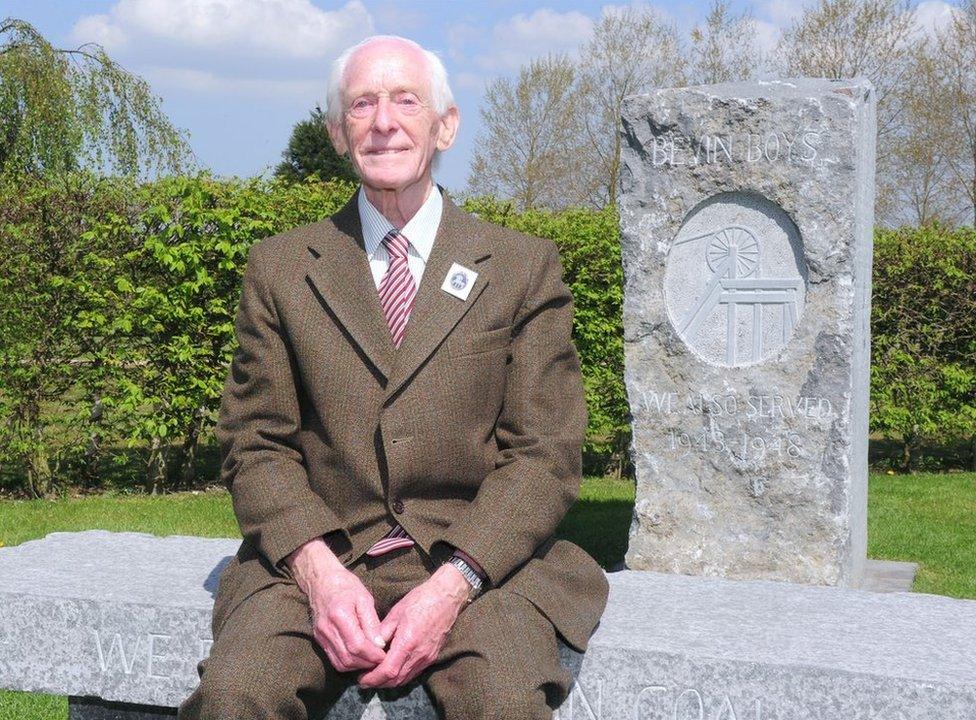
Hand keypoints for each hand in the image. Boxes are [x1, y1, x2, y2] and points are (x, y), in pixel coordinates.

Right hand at [287, 538, 386, 672]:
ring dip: (358, 666)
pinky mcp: (319, 640)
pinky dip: (348, 663)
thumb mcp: (364, 598)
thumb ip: (372, 622)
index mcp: (340, 615)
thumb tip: (380, 644)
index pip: (357, 646)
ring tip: (371, 659)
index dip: (373, 655)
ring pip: (340, 663)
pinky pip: (334, 659)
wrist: (321, 581)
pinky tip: (359, 657)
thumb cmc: (346, 586)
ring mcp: (321, 636)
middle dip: (367, 663)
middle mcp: (327, 629)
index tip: (384, 655)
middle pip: (348, 658)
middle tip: (381, 659)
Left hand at [357, 563, 470, 688]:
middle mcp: (419, 654)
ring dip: (390, 681)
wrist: (446, 597)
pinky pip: (414, 673)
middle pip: (396, 680)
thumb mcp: (396, 613)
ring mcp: (428, 657)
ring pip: (406, 679)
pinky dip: (401, 675)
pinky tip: (393, 668)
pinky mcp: (432, 657)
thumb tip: (370, 647)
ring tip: (376, 675)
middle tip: (365, 679)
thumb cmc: (421, 600)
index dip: (373, 678)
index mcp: (408, 642)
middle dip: (379, 683)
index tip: (362, 679)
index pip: (388, 671)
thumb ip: (382, 632)